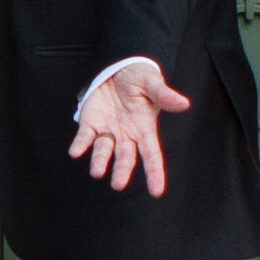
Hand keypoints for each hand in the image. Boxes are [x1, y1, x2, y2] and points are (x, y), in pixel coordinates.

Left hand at [70, 58, 195, 196]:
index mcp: (144, 128)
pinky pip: (85, 136)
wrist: (118, 68)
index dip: (155, 172)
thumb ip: (164, 95)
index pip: (152, 154)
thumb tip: (184, 104)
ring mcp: (108, 130)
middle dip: (122, 171)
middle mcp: (126, 134)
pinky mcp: (90, 122)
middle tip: (118, 184)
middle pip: (125, 157)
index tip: (157, 192)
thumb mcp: (153, 83)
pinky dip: (80, 144)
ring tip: (96, 172)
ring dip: (100, 161)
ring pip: (104, 150)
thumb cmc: (139, 78)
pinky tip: (75, 152)